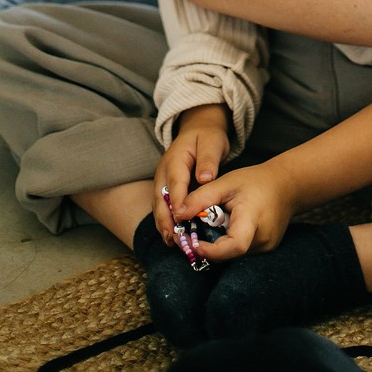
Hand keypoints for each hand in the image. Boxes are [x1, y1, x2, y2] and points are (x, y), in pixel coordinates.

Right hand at [153, 103, 229, 242]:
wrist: (199, 129)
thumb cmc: (207, 137)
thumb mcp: (212, 143)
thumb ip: (208, 160)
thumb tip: (205, 178)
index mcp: (176, 159)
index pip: (175, 183)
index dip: (177, 202)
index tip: (181, 219)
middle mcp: (164, 171)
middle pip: (161, 197)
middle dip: (165, 219)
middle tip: (173, 238)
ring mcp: (162, 179)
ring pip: (159, 204)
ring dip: (163, 223)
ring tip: (171, 242)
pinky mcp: (165, 187)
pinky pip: (163, 205)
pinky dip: (166, 220)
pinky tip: (173, 235)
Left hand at [179, 160, 295, 262]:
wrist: (287, 185)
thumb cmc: (256, 181)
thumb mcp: (227, 183)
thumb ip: (201, 198)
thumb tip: (177, 214)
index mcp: (254, 220)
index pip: (234, 245)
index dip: (212, 250)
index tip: (193, 243)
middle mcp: (263, 239)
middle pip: (229, 254)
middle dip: (208, 248)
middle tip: (191, 234)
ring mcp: (266, 247)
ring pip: (234, 255)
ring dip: (218, 246)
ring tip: (210, 227)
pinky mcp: (265, 250)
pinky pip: (241, 252)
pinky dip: (229, 244)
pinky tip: (226, 228)